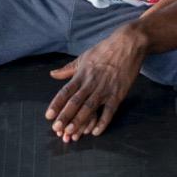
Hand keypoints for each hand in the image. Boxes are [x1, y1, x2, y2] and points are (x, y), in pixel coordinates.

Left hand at [45, 26, 148, 142]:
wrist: (128, 44)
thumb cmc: (104, 50)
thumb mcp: (83, 57)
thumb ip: (68, 69)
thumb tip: (52, 74)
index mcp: (81, 74)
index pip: (65, 91)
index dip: (56, 104)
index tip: (48, 116)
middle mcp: (91, 83)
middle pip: (75, 102)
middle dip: (65, 116)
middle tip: (57, 129)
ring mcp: (105, 89)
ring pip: (90, 107)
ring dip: (80, 120)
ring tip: (71, 132)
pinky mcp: (118, 93)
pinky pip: (109, 110)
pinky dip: (103, 122)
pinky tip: (96, 132)